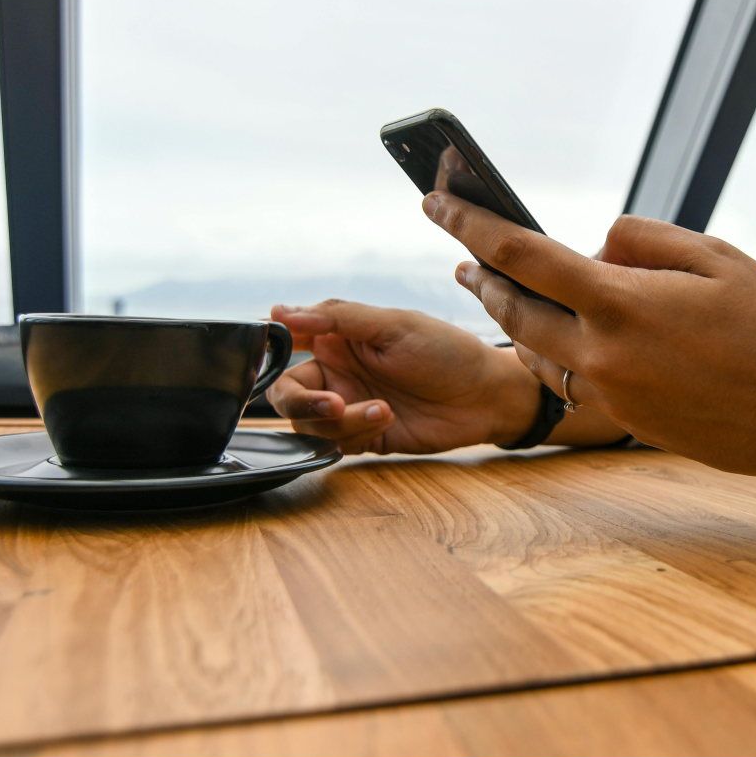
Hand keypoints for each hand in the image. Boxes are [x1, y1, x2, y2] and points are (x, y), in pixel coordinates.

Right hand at [266, 300, 541, 454]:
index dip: (269, 352)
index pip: (285, 343)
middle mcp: (337, 372)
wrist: (486, 397)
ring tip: (381, 409)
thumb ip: (336, 318)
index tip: (274, 358)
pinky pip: (336, 443)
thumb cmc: (447, 351)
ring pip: (309, 424)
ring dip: (340, 420)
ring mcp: (349, 406)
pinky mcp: (364, 437)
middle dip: (302, 402)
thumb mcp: (393, 325)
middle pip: (286, 393)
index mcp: (337, 338)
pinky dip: (356, 433)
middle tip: (332, 404)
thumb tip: (279, 313)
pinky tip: (387, 418)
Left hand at [422, 190, 755, 474]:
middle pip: (513, 312)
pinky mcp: (626, 421)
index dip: (470, 223)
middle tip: (463, 259)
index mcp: (620, 303)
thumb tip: (597, 246)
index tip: (435, 201)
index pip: (521, 254)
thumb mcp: (715, 257)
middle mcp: (602, 354)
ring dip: (513, 322)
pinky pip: (570, 383)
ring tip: (502, 295)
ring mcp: (611, 395)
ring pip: (536, 355)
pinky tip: (557, 341)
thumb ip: (644, 240)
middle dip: (482, 280)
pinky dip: (553, 355)